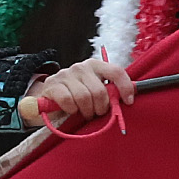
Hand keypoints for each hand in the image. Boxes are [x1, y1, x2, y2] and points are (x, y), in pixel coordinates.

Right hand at [21, 57, 135, 125]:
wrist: (49, 97)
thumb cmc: (77, 96)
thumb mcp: (94, 90)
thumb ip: (109, 91)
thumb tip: (129, 99)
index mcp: (95, 65)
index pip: (116, 71)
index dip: (125, 87)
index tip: (129, 101)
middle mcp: (81, 67)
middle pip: (99, 91)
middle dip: (100, 108)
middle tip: (96, 112)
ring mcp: (66, 74)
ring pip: (84, 98)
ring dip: (86, 111)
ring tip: (83, 113)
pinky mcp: (52, 85)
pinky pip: (68, 101)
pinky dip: (71, 110)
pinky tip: (71, 110)